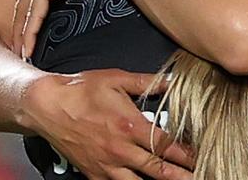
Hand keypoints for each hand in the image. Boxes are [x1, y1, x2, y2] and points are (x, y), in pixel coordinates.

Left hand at [12, 0, 98, 57]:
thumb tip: (103, 3)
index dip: (37, 17)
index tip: (38, 34)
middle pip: (27, 7)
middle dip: (22, 28)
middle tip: (22, 51)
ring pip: (25, 13)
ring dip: (22, 34)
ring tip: (22, 55)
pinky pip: (34, 13)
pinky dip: (30, 32)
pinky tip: (26, 49)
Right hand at [24, 68, 193, 179]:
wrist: (47, 106)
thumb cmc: (79, 90)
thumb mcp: (117, 78)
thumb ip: (147, 82)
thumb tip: (171, 80)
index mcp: (129, 126)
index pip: (165, 145)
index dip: (186, 153)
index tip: (200, 156)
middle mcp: (120, 150)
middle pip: (157, 170)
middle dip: (180, 176)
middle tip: (199, 177)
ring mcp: (106, 165)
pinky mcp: (93, 173)